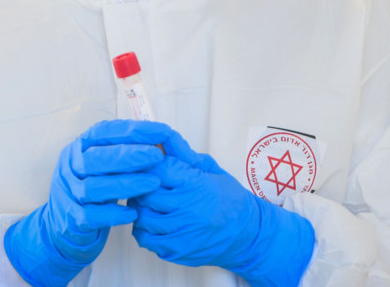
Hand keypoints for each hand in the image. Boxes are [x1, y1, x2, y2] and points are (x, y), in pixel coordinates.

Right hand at [3, 120, 168, 285]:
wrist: (64, 222)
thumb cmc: (95, 185)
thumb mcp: (105, 162)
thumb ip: (126, 149)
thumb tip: (161, 138)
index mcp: (79, 147)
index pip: (103, 132)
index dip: (133, 131)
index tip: (161, 132)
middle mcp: (70, 167)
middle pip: (95, 158)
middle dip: (130, 156)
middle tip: (157, 156)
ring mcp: (68, 193)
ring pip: (94, 187)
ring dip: (126, 184)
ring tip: (153, 183)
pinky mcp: (71, 219)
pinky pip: (91, 216)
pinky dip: (113, 214)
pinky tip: (134, 212)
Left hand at [130, 130, 315, 285]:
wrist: (247, 233)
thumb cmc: (230, 200)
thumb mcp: (213, 170)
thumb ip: (186, 155)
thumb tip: (164, 139)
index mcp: (197, 185)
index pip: (160, 168)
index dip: (152, 165)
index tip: (151, 165)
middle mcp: (188, 209)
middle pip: (146, 192)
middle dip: (143, 186)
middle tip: (147, 184)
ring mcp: (181, 232)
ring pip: (141, 216)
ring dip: (141, 208)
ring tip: (150, 203)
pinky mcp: (176, 250)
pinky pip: (145, 238)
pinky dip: (143, 229)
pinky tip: (153, 222)